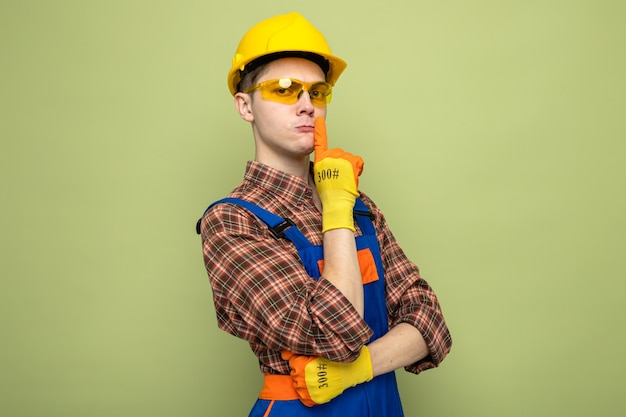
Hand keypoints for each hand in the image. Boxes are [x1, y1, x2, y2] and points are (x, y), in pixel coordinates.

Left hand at [281, 347, 372, 406]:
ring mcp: (309, 390)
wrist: (350, 368)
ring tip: (314, 377)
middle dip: (300, 371)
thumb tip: (283, 354)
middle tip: (313, 368)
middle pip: (294, 374)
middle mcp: (303, 378)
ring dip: (303, 382)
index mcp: (301, 365)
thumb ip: (296, 351)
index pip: (291, 363)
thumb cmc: (333, 357)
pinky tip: (315, 387)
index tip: (307, 360)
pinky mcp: (316, 398)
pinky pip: (305, 399)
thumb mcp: (315, 350)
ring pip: (298, 387)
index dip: (299, 360)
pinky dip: (308, 394)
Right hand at [313, 116, 363, 232]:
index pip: (320, 142)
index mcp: (321, 159)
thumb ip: (324, 168)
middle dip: (341, 164)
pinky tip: (352, 177)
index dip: (320, 130)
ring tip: (344, 180)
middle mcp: (330, 155)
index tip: (319, 120)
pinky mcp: (352, 161)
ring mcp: (342, 158)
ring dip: (349, 168)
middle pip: (339, 155)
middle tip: (339, 178)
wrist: (337, 200)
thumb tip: (328, 167)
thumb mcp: (320, 178)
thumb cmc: (328, 193)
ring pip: (349, 160)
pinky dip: (357, 169)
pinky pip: (358, 162)